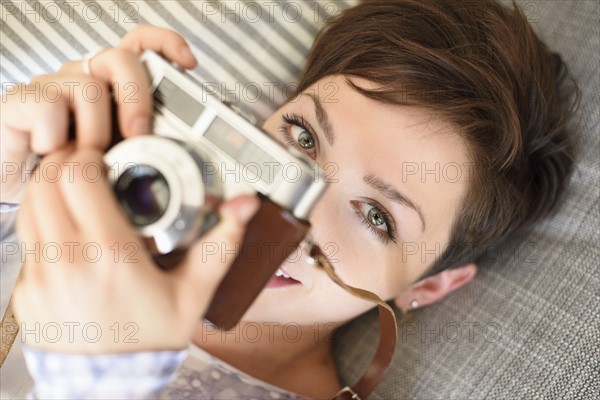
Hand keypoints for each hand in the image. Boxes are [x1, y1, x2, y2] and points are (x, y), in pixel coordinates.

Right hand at [0, 25, 196, 202]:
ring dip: (95, 131)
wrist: (22, 186)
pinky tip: (52, 151)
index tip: (188, 63)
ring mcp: (52, 86)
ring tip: (87, 157)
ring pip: (89, 87)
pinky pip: (48, 105)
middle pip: (121, 58)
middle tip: (138, 135)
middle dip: (138, 98)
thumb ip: (145, 148)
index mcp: (113, 87)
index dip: (166, 44)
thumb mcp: (120, 160)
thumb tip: (180, 156)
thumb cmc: (75, 171)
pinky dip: (55, 136)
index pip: (140, 45)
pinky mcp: (21, 100)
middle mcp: (85, 78)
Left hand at [12, 147, 258, 353]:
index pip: (79, 180)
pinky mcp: (26, 290)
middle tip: (89, 162)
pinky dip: (44, 218)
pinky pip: (27, 238)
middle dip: (66, 161)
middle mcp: (68, 263)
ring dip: (50, 186)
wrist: (113, 384)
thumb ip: (219, 245)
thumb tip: (242, 208)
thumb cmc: (152, 338)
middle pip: (46, 183)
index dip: (88, 155)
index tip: (104, 155)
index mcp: (111, 258)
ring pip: (29, 206)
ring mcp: (40, 277)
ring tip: (78, 188)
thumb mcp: (193, 293)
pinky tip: (70, 225)